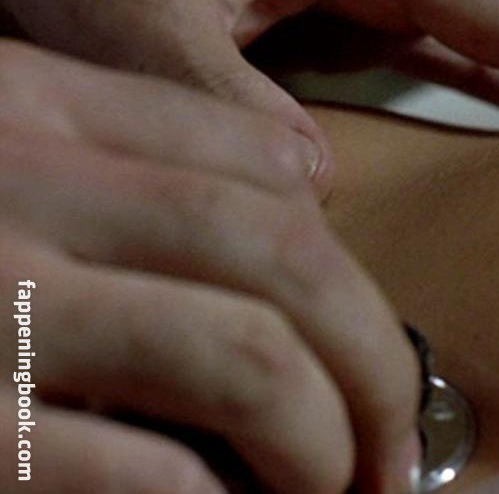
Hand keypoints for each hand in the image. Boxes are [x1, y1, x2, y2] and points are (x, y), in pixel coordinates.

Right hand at [0, 40, 419, 493]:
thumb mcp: (4, 177)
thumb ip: (122, 181)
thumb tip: (301, 213)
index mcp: (29, 106)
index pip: (254, 151)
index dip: (343, 256)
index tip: (365, 327)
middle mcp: (16, 180)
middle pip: (285, 251)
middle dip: (376, 364)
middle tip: (397, 443)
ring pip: (253, 358)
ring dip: (323, 445)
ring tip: (335, 488)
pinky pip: (162, 473)